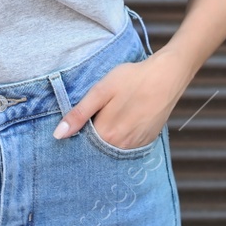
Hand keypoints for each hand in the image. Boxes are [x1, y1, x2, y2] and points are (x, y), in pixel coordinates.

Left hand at [52, 51, 189, 148]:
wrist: (167, 76)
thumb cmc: (132, 79)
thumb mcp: (101, 91)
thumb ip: (79, 114)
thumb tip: (58, 135)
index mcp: (106, 134)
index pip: (82, 144)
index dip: (76, 135)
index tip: (76, 124)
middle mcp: (121, 146)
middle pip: (97, 149)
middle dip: (90, 139)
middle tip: (95, 116)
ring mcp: (136, 146)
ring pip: (112, 148)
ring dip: (106, 139)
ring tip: (110, 116)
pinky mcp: (147, 141)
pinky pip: (127, 146)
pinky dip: (121, 138)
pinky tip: (123, 121)